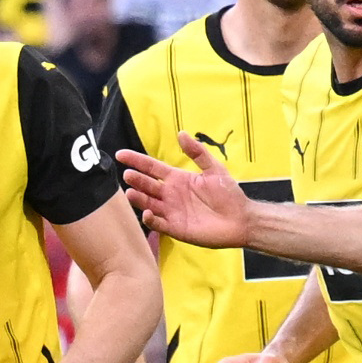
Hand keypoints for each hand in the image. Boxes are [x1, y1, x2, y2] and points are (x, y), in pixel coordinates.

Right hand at [116, 133, 254, 249]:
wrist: (241, 219)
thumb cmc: (229, 194)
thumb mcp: (213, 169)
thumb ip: (197, 152)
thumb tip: (181, 133)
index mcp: (177, 179)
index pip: (151, 167)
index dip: (136, 161)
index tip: (120, 155)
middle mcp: (170, 195)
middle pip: (147, 185)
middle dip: (136, 180)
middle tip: (128, 175)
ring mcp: (172, 212)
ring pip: (149, 203)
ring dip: (139, 199)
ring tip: (130, 192)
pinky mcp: (176, 228)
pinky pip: (159, 224)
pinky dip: (151, 219)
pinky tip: (147, 213)